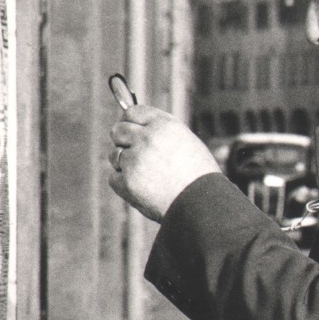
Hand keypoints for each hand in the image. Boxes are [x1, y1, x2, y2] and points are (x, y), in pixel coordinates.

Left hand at [107, 106, 219, 222]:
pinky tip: (144, 191)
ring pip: (115, 156)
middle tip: (135, 155)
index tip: (131, 131)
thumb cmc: (199, 177)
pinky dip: (125, 185)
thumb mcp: (187, 143)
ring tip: (148, 178)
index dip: (130, 122)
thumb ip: (161, 132)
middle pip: (117, 131)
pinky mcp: (127, 182)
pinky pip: (114, 179)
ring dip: (124, 165)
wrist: (204, 206)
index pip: (132, 112)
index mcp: (164, 125)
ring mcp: (135, 160)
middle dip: (123, 141)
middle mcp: (147, 138)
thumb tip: (136, 127)